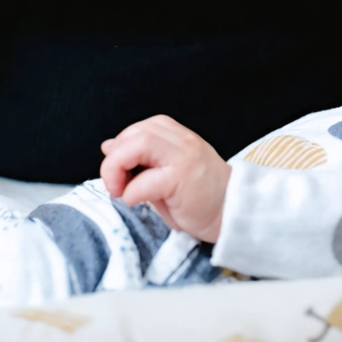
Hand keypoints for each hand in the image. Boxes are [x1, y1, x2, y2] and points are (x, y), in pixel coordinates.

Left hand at [100, 115, 230, 242]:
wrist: (232, 212)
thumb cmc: (199, 196)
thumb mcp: (166, 172)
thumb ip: (140, 158)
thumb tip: (109, 146)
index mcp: (178, 136)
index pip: (138, 129)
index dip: (120, 149)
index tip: (122, 173)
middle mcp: (182, 141)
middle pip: (135, 133)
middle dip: (113, 160)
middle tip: (116, 185)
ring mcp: (184, 158)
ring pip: (138, 145)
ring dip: (117, 170)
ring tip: (122, 191)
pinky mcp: (182, 180)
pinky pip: (143, 182)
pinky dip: (131, 194)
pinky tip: (138, 202)